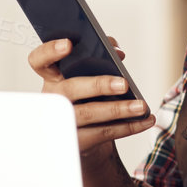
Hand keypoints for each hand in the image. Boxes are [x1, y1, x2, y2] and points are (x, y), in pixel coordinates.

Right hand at [29, 34, 154, 159]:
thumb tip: (116, 52)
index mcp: (53, 77)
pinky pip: (104, 133)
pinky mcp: (77, 142)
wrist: (84, 135)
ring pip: (89, 114)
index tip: (69, 44)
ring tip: (142, 106)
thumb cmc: (87, 97)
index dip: (50, 51)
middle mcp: (53, 98)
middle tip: (124, 84)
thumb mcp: (89, 75)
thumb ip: (101, 54)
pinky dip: (129, 127)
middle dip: (98, 85)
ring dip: (119, 110)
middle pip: (70, 89)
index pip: (40, 61)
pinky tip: (146, 120)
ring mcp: (62, 122)